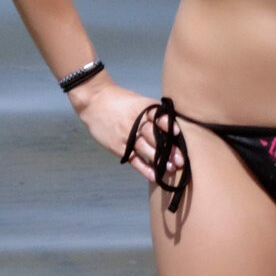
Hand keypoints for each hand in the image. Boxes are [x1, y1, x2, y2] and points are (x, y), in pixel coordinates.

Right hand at [67, 75, 184, 183]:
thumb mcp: (139, 101)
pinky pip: (133, 159)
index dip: (168, 125)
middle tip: (181, 159)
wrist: (95, 101)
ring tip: (172, 169)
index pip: (157, 117)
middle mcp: (135, 122)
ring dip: (159, 160)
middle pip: (153, 136)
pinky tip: (155, 175)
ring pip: (145, 149)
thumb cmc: (121, 101)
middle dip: (168, 149)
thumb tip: (173, 126)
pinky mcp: (118, 146)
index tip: (178, 133)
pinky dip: (144, 168)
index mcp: (143, 108)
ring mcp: (126, 135)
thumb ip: (154, 113)